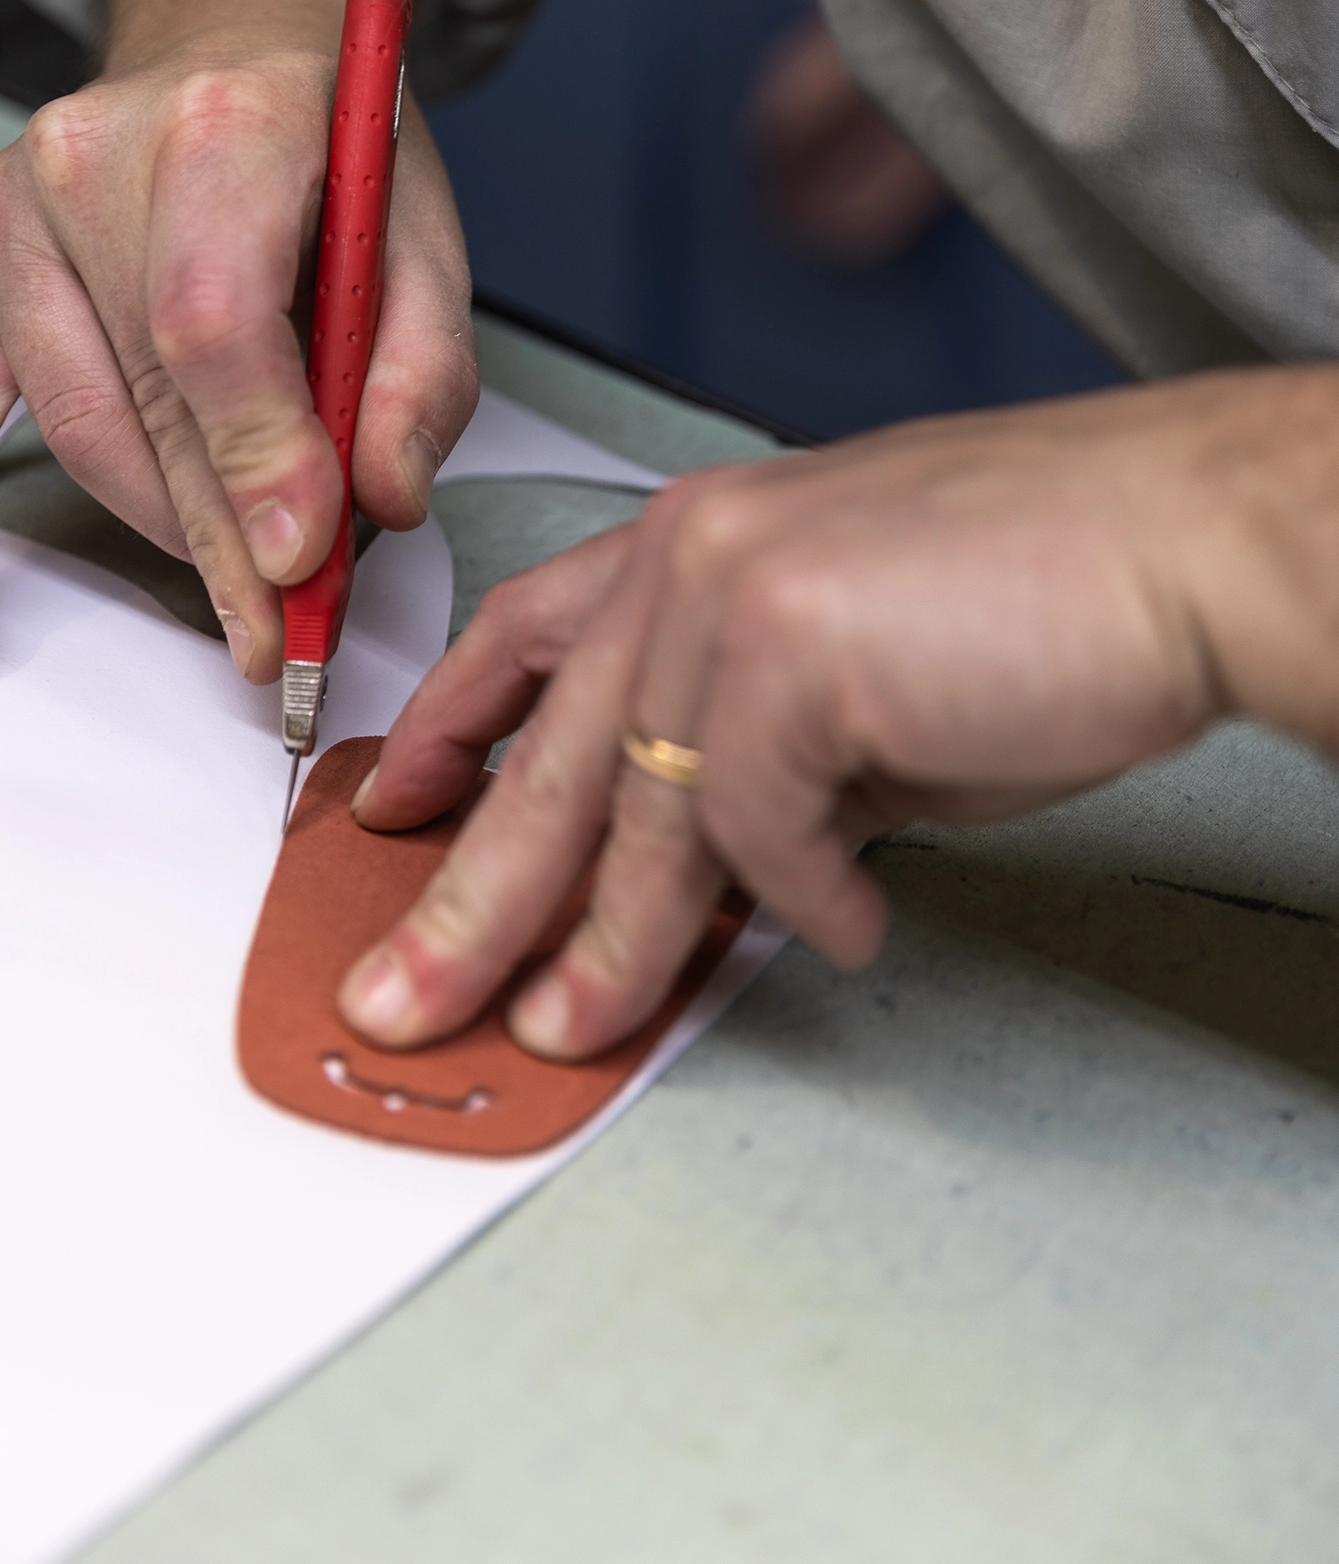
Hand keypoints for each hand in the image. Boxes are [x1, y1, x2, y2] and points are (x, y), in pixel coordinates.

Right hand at [0, 0, 475, 677]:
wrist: (235, 45)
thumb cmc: (330, 145)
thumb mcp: (425, 235)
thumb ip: (423, 369)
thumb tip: (378, 499)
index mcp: (221, 124)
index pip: (210, 321)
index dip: (257, 455)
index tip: (301, 558)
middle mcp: (91, 158)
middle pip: (147, 396)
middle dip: (224, 537)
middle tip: (285, 634)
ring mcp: (10, 217)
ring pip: (78, 430)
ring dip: (161, 532)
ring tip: (238, 598)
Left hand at [339, 369, 1338, 1058]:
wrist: (1176, 540)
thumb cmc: (1046, 589)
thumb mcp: (858, 676)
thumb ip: (758, 755)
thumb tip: (698, 877)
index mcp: (694, 533)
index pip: (523, 635)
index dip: (445, 731)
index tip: (388, 809)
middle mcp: (690, 550)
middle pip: (546, 757)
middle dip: (465, 900)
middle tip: (402, 994)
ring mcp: (732, 594)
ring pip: (634, 816)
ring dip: (605, 948)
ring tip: (569, 1030)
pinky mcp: (791, 656)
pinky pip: (761, 835)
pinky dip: (803, 903)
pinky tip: (845, 923)